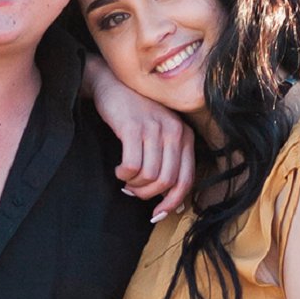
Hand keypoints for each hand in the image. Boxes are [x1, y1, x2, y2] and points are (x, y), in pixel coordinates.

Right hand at [83, 56, 194, 218]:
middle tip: (133, 191)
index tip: (157, 213)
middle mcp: (174, 131)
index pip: (186, 180)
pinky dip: (124, 174)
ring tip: (125, 179)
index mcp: (185, 136)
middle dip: (147, 194)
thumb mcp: (160, 136)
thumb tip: (176, 206)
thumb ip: (169, 164)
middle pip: (166, 181)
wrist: (113, 84)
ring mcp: (154, 128)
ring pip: (149, 176)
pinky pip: (132, 166)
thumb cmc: (136, 115)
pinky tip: (119, 169)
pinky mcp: (133, 127)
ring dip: (134, 185)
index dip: (172, 202)